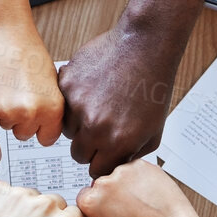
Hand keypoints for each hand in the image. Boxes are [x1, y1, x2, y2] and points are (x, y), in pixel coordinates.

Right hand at [0, 23, 63, 144]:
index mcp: (53, 109)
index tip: (38, 120)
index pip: (48, 139)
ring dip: (7, 114)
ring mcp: (8, 111)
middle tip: (21, 97)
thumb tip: (49, 126)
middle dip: (22, 121)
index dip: (41, 128)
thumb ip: (51, 108)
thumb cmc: (29, 52)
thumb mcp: (52, 83)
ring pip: (7, 126)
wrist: (5, 34)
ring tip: (10, 89)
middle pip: (25, 135)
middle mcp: (32, 113)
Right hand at [59, 0, 212, 176]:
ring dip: (79, 123)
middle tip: (101, 129)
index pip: (97, 171)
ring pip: (68, 130)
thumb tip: (116, 166)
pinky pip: (62, 103)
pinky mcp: (67, 84)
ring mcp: (78, 105)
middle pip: (79, 154)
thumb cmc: (152, 84)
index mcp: (118, 141)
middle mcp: (95, 126)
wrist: (144, 46)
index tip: (104, 155)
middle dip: (90, 146)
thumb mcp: (154, 129)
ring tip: (98, 105)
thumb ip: (133, 153)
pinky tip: (92, 90)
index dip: (102, 162)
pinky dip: (73, 100)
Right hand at [76, 160, 206, 216]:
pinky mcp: (140, 164)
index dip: (100, 201)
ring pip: (120, 173)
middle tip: (128, 205)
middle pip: (103, 182)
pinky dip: (142, 177)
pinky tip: (149, 192)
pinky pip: (136, 168)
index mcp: (91, 201)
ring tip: (142, 200)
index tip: (108, 206)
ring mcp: (122, 171)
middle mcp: (104, 183)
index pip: (86, 193)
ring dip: (128, 182)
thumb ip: (101, 208)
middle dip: (114, 190)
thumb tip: (102, 196)